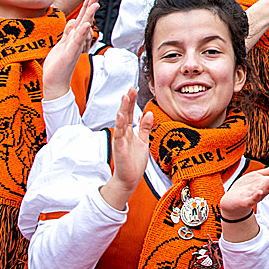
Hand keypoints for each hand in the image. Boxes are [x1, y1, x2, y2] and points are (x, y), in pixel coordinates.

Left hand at [43, 0, 98, 99]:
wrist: (55, 84)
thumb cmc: (57, 67)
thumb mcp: (61, 46)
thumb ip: (68, 34)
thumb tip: (73, 21)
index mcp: (74, 39)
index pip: (81, 20)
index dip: (87, 8)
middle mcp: (76, 42)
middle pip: (85, 21)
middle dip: (90, 8)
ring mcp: (74, 48)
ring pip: (82, 29)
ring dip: (89, 17)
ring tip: (94, 5)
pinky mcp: (69, 55)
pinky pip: (76, 42)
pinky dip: (81, 33)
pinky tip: (85, 25)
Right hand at [100, 88, 153, 210]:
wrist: (129, 179)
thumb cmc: (134, 162)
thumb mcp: (143, 141)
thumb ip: (145, 128)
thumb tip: (148, 113)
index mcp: (129, 132)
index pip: (130, 113)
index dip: (131, 102)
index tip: (133, 90)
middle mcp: (123, 134)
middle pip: (125, 114)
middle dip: (128, 101)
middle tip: (130, 88)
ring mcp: (120, 140)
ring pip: (121, 122)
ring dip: (123, 109)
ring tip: (125, 97)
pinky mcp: (119, 148)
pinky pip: (119, 135)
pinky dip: (120, 125)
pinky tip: (121, 115)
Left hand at [219, 160, 268, 223]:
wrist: (233, 201)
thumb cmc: (247, 187)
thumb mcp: (260, 176)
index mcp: (267, 183)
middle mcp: (264, 190)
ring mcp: (255, 196)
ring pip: (265, 190)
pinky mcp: (246, 202)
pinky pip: (252, 200)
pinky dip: (256, 196)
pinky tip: (260, 192)